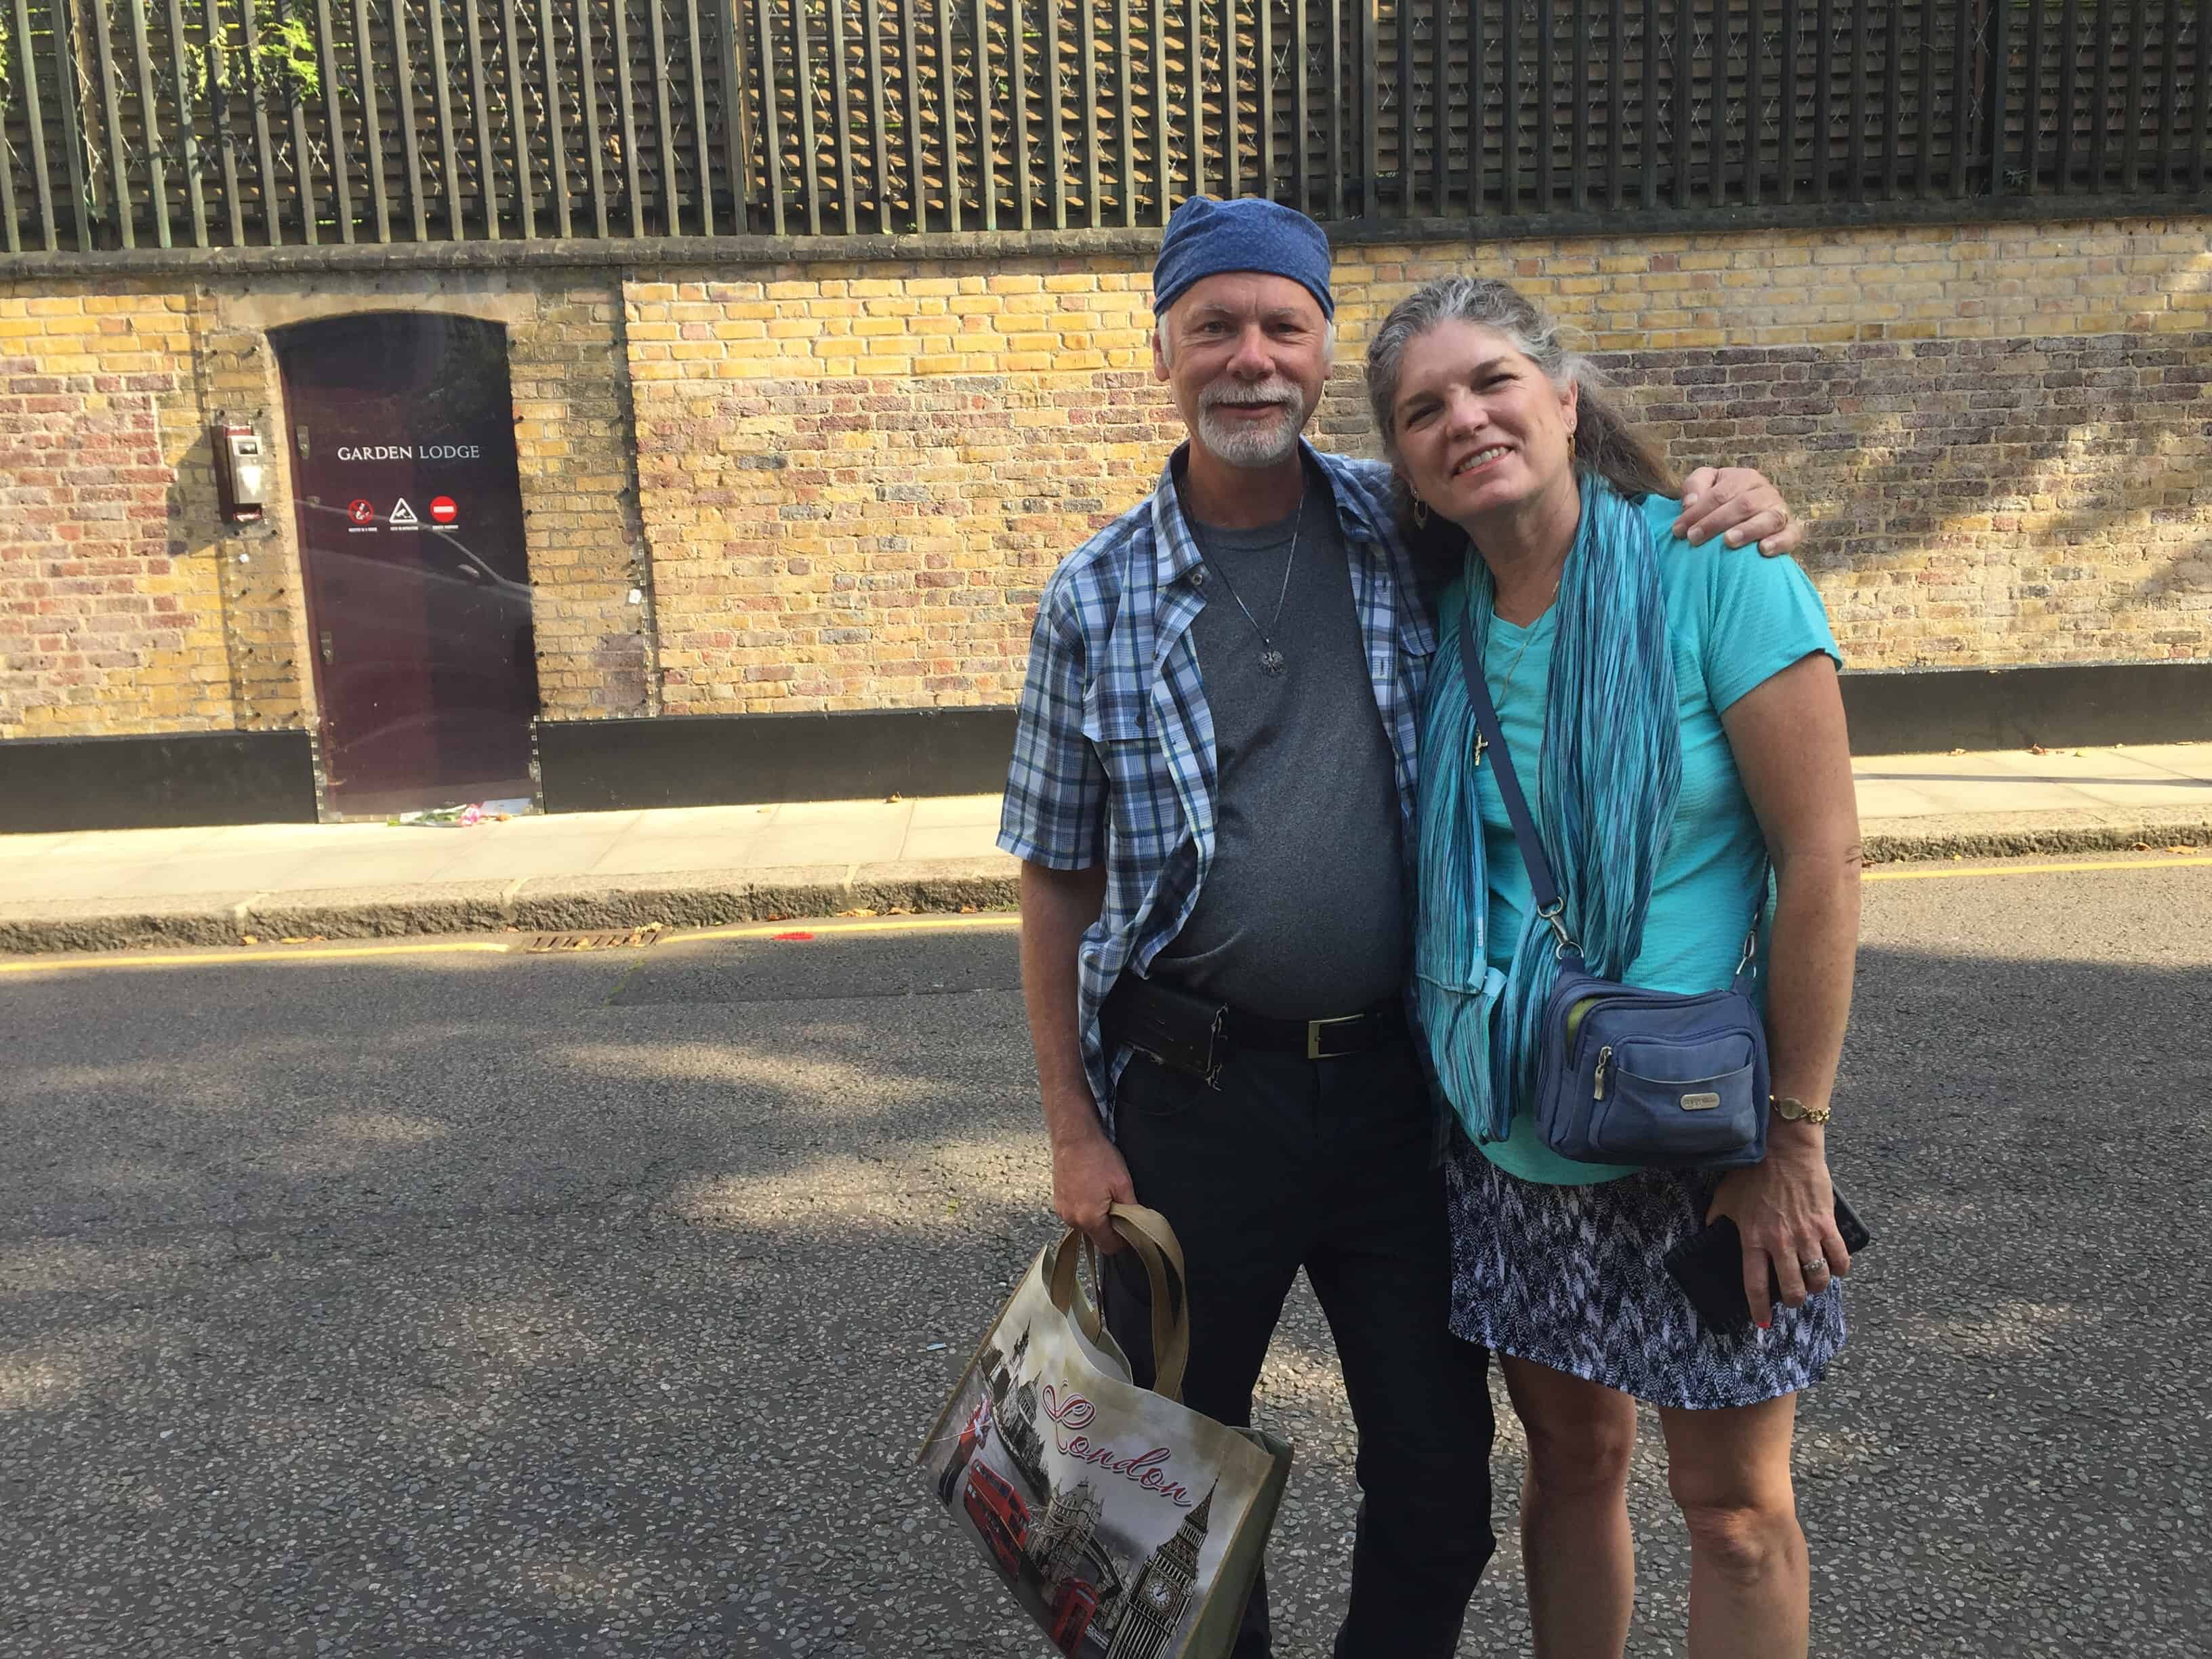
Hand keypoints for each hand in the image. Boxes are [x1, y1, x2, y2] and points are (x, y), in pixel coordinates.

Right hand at [1050, 1122, 1136, 1254]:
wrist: (1073, 1138)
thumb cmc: (1098, 1157)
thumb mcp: (1123, 1183)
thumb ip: (1131, 1210)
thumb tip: (1137, 1226)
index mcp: (1089, 1218)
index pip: (1109, 1246)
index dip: (1123, 1240)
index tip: (1130, 1227)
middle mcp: (1072, 1219)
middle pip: (1096, 1237)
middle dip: (1109, 1227)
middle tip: (1118, 1205)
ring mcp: (1062, 1211)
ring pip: (1086, 1226)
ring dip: (1096, 1217)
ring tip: (1103, 1194)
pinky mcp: (1058, 1202)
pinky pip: (1076, 1214)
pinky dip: (1085, 1208)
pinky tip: (1091, 1190)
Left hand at [1674, 466, 1805, 556]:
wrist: (1751, 517)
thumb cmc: (1722, 502)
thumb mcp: (1706, 485)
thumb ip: (1694, 486)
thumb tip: (1689, 503)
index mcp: (1744, 478)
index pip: (1720, 493)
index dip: (1698, 511)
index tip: (1679, 529)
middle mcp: (1765, 492)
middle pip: (1743, 505)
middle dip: (1715, 522)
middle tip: (1694, 538)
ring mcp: (1780, 511)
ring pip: (1768, 518)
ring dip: (1748, 530)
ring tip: (1728, 541)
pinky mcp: (1792, 530)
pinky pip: (1790, 535)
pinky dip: (1779, 542)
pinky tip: (1763, 550)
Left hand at [1707, 1137, 1850, 1328]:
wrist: (1783, 1149)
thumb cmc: (1753, 1172)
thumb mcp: (1725, 1197)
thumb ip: (1717, 1218)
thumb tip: (1708, 1231)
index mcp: (1752, 1239)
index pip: (1755, 1285)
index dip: (1760, 1309)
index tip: (1762, 1322)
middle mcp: (1780, 1242)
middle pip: (1792, 1289)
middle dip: (1794, 1300)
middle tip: (1793, 1298)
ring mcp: (1805, 1234)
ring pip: (1817, 1278)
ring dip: (1817, 1287)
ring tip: (1813, 1283)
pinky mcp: (1826, 1224)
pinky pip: (1839, 1258)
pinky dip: (1840, 1268)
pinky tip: (1836, 1269)